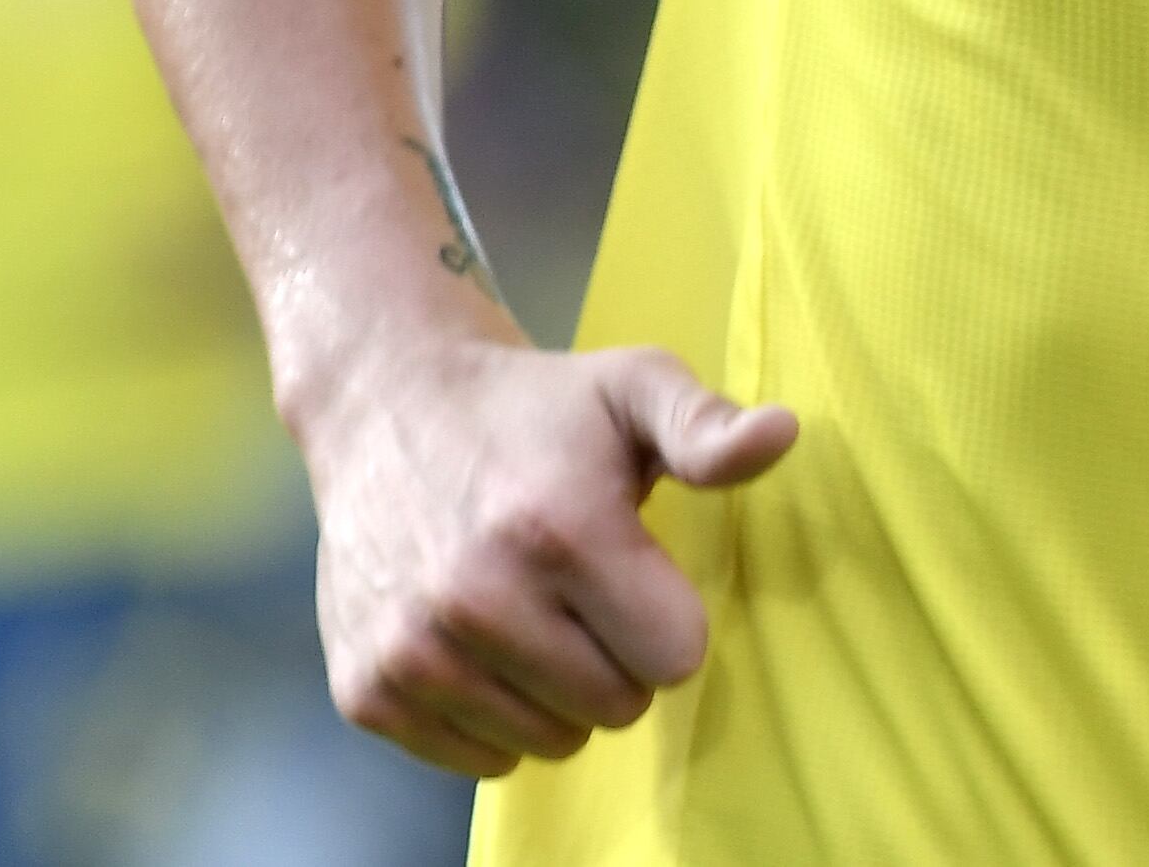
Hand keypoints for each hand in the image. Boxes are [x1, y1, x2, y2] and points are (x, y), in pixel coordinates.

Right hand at [298, 333, 799, 777]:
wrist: (387, 408)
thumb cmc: (533, 408)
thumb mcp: (633, 388)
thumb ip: (708, 428)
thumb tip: (781, 434)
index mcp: (558, 528)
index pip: (674, 656)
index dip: (668, 617)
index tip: (638, 573)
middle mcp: (477, 598)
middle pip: (616, 707)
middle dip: (617, 658)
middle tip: (582, 594)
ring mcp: (413, 651)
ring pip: (549, 743)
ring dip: (556, 693)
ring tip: (530, 613)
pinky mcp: (366, 690)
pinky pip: (479, 760)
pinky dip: (493, 717)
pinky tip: (479, 645)